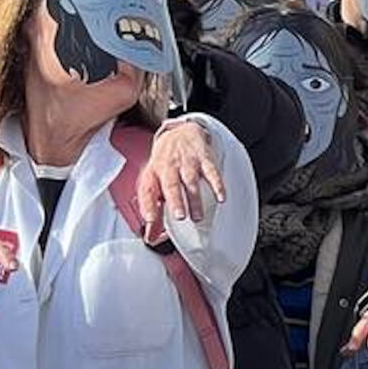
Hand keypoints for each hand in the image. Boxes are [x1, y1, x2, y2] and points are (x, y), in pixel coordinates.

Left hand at [138, 120, 225, 238]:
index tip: (149, 221)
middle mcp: (168, 167)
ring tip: (197, 217)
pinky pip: (211, 171)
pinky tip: (220, 197)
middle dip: (175, 201)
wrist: (180, 131)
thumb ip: (153, 209)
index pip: (147, 190)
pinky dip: (217, 185)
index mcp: (153, 173)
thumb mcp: (154, 181)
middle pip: (170, 184)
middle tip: (179, 217)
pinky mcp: (204, 158)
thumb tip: (149, 236)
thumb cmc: (165, 162)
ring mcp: (187, 162)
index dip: (148, 205)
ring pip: (190, 181)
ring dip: (194, 199)